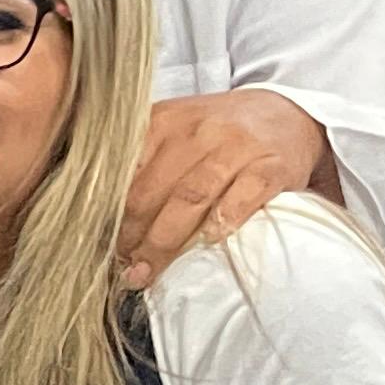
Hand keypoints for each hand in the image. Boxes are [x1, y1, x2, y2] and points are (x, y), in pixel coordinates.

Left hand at [116, 90, 331, 286]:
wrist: (286, 114)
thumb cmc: (217, 133)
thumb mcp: (173, 131)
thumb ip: (138, 162)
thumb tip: (98, 217)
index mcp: (162, 120)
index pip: (121, 172)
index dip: (105, 213)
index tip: (99, 243)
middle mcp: (196, 129)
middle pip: (149, 191)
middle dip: (129, 235)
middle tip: (122, 265)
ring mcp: (236, 146)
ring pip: (189, 198)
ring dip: (164, 242)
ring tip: (147, 270)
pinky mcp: (271, 166)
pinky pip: (240, 200)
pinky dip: (220, 225)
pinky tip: (205, 243)